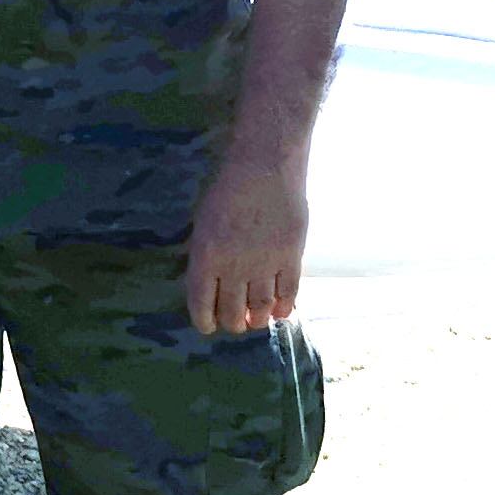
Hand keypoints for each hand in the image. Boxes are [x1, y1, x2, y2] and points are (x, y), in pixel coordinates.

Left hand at [183, 160, 309, 334]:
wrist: (264, 167)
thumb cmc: (226, 188)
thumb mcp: (204, 221)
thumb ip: (207, 253)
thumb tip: (210, 280)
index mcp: (206, 255)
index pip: (201, 300)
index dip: (204, 319)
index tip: (207, 327)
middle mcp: (235, 266)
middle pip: (232, 310)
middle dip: (232, 323)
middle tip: (234, 324)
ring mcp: (266, 264)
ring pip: (260, 308)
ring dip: (257, 320)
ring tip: (255, 322)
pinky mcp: (292, 258)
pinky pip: (289, 294)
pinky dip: (284, 308)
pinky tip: (279, 312)